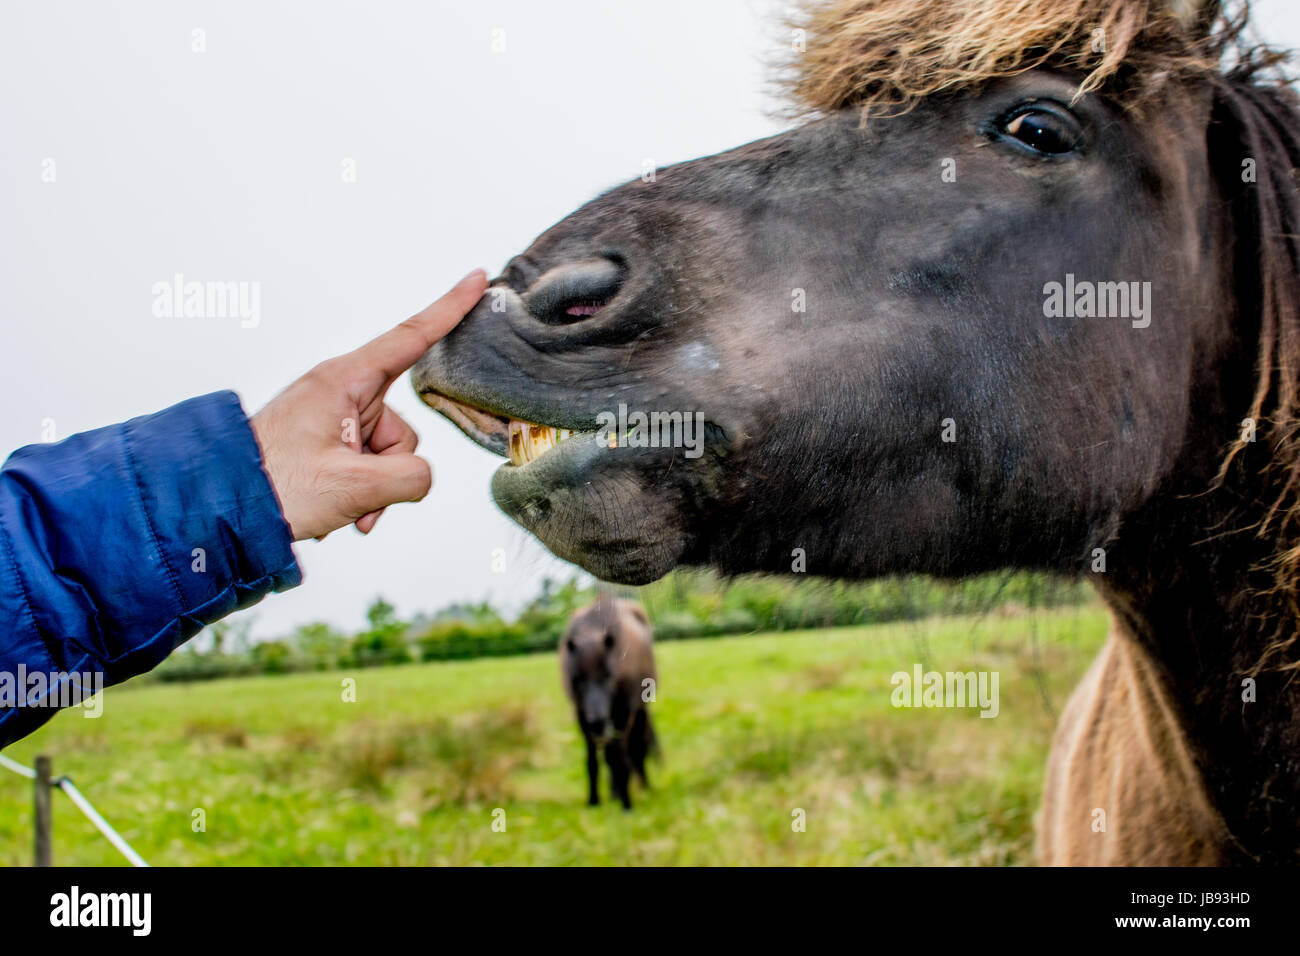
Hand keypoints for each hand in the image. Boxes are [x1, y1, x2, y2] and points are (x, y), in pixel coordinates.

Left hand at [250, 269, 487, 540]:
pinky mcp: (326, 441)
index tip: (476, 280)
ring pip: (388, 452)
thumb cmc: (273, 485)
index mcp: (342, 381)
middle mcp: (339, 392)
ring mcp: (332, 418)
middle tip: (356, 495)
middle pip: (402, 426)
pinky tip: (340, 511)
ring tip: (340, 506)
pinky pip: (368, 464)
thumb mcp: (355, 487)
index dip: (449, 308)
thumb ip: (411, 478)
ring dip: (374, 488)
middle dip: (391, 469)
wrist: (219, 506)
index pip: (409, 338)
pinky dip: (363, 491)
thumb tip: (419, 477)